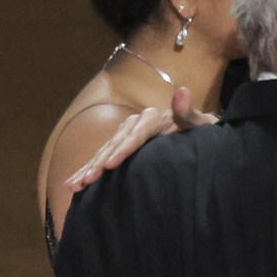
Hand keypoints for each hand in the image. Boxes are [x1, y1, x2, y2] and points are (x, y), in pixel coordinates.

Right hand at [65, 87, 216, 190]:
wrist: (199, 133)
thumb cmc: (202, 131)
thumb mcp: (201, 124)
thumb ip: (190, 113)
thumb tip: (182, 91)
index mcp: (152, 118)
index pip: (136, 135)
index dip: (123, 150)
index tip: (110, 165)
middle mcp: (136, 123)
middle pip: (115, 144)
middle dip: (99, 163)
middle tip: (86, 181)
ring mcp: (127, 134)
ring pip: (105, 151)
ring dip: (88, 168)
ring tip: (74, 185)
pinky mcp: (123, 144)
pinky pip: (104, 157)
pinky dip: (89, 168)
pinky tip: (75, 183)